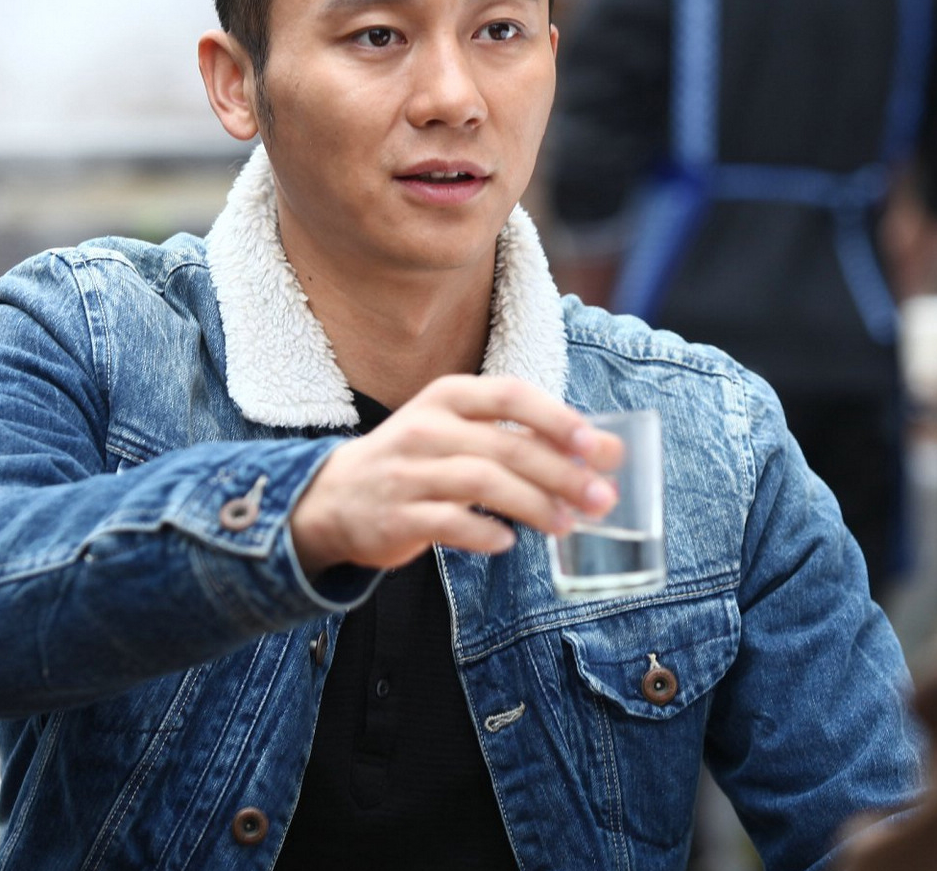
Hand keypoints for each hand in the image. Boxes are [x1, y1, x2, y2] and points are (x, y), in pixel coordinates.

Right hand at [288, 375, 623, 574]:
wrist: (336, 498)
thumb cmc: (418, 461)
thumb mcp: (458, 431)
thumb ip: (519, 437)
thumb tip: (600, 453)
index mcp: (448, 397)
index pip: (511, 395)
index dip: (558, 418)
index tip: (597, 445)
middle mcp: (427, 427)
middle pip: (506, 445)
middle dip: (561, 473)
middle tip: (600, 498)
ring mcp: (409, 472)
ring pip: (482, 482)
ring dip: (533, 504)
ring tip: (565, 525)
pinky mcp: (397, 516)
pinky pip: (450, 523)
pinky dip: (485, 532)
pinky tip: (509, 541)